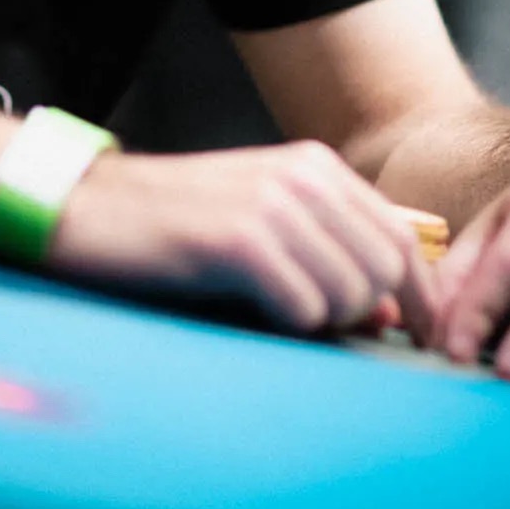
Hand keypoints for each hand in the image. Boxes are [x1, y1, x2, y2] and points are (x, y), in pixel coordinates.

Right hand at [49, 139, 437, 340]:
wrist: (89, 208)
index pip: (403, 239)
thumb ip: (328, 254)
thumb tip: (395, 314)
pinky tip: (248, 309)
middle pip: (387, 270)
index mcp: (314, 166)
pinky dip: (287, 326)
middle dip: (367, 315)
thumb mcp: (261, 224)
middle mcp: (302, 176)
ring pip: (351, 294)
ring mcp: (272, 204)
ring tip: (272, 312)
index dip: (421, 299)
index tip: (420, 342)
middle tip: (322, 330)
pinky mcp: (239, 239)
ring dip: (321, 322)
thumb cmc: (174, 226)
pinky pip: (304, 309)